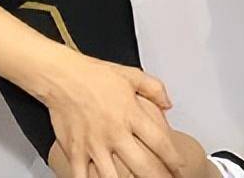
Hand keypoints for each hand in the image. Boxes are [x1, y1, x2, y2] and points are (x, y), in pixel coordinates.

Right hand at [43, 54, 185, 177]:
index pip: (161, 143)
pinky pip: (83, 177)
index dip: (175, 161)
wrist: (62, 76)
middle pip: (144, 167)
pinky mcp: (76, 152)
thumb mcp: (132, 75)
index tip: (181, 170)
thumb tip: (168, 103)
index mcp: (132, 114)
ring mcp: (95, 145)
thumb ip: (155, 89)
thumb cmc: (94, 75)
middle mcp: (115, 132)